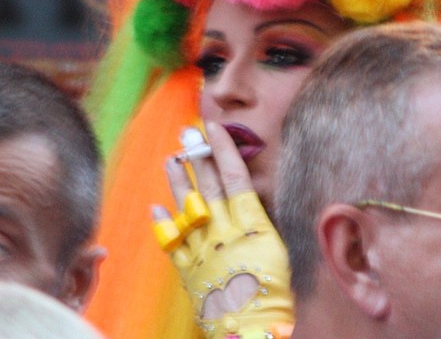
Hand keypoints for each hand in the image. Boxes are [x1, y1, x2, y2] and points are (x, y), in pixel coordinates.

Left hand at [152, 122, 293, 338]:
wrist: (254, 328)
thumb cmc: (275, 290)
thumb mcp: (278, 247)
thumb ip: (260, 219)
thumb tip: (248, 195)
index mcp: (250, 223)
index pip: (234, 176)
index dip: (223, 150)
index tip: (213, 128)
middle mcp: (223, 230)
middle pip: (208, 185)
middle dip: (198, 156)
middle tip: (187, 133)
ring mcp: (203, 249)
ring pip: (187, 207)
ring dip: (178, 182)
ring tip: (171, 159)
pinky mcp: (189, 270)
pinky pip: (172, 243)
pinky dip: (163, 225)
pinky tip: (156, 208)